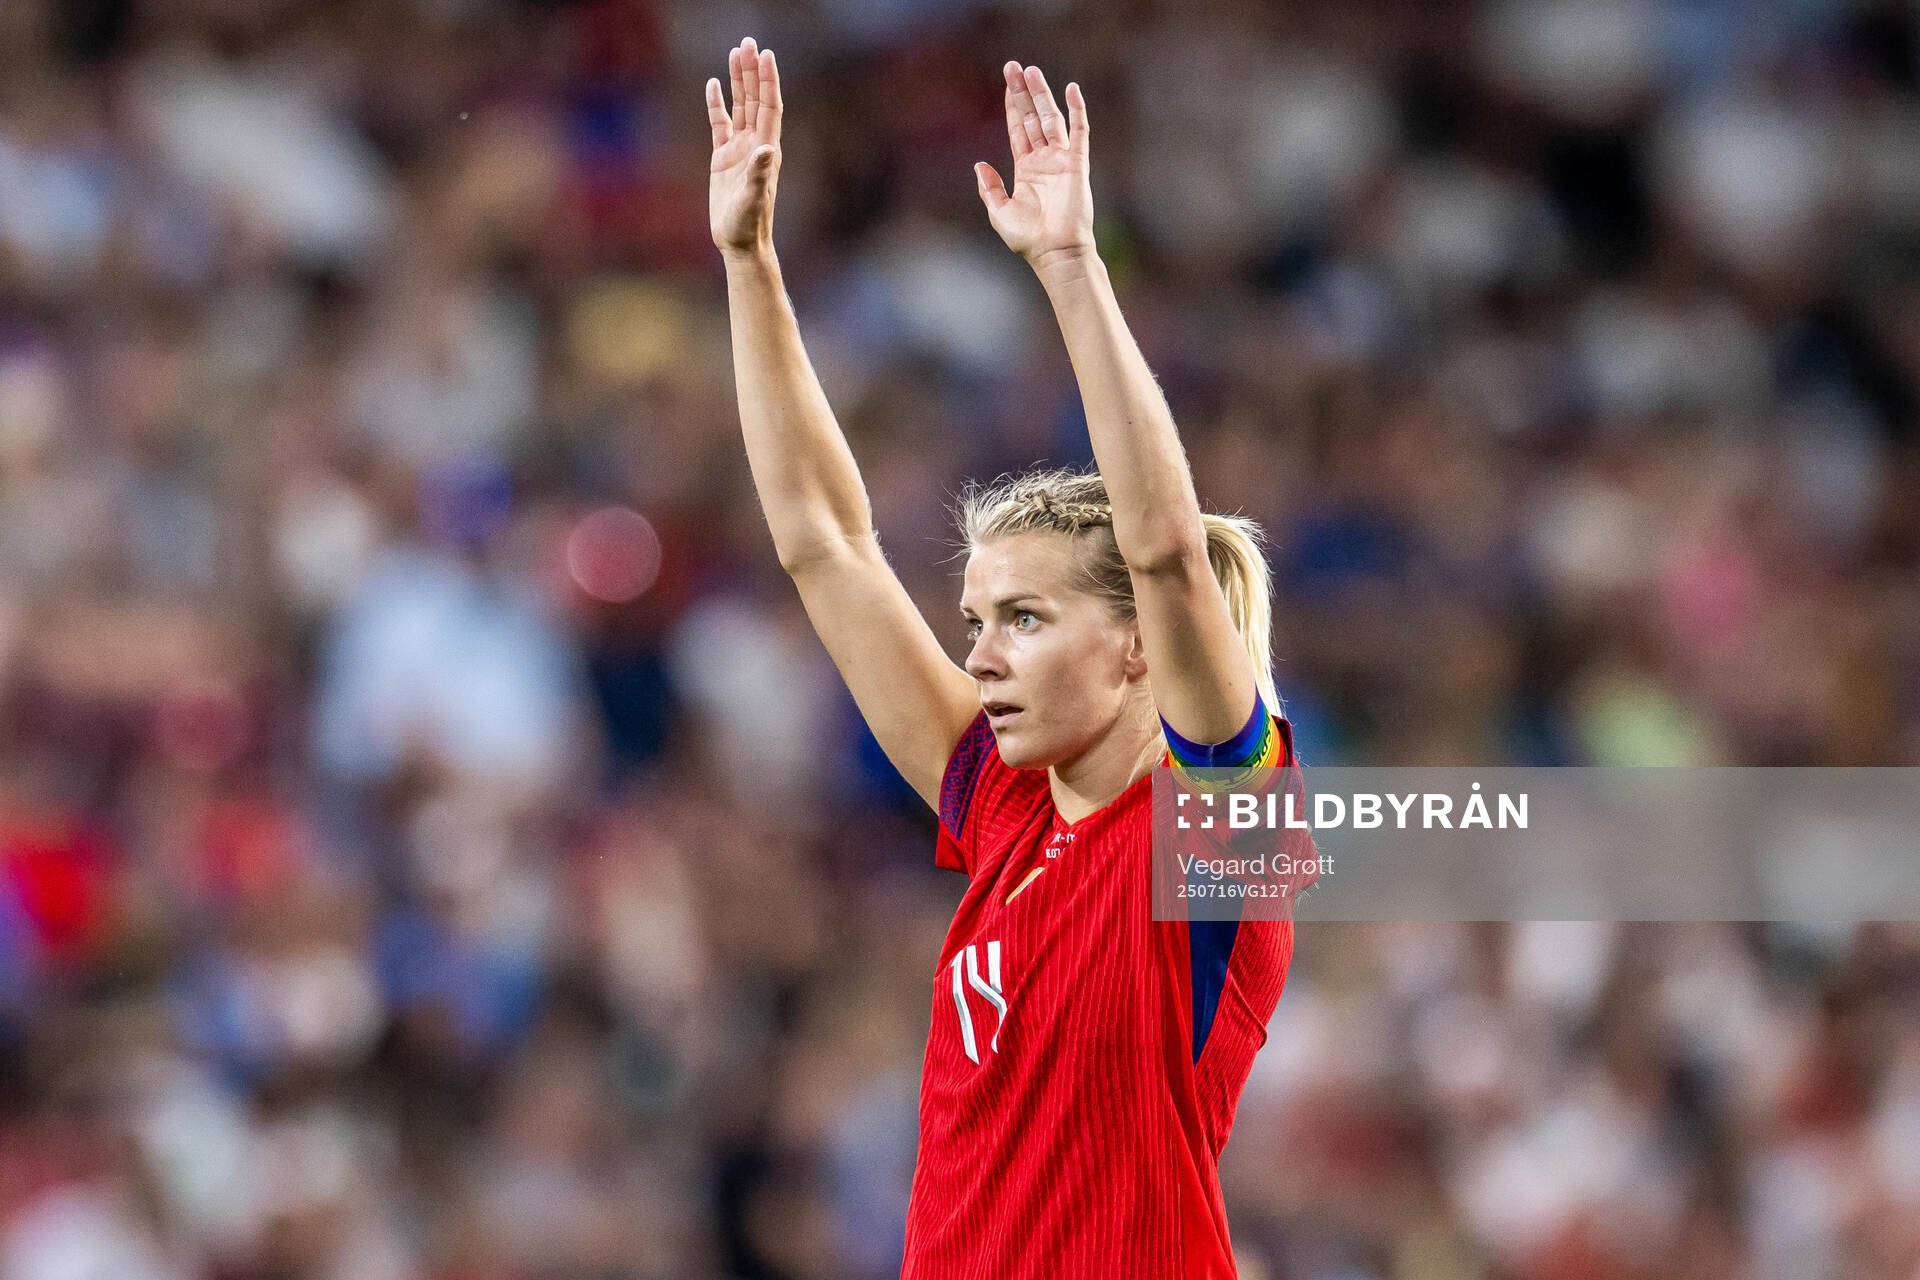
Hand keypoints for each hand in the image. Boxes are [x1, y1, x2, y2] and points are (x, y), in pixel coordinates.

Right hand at [708, 38, 781, 257]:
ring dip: (738, 81)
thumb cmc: (748, 225)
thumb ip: (760, 174)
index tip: (765, 55)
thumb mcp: (753, 200)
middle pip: (755, 99)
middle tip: (748, 43)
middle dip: (752, 71)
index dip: (768, 80)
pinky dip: (717, 104)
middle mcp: (755, 144)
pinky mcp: (723, 158)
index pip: (769, 106)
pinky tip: (713, 85)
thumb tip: (767, 148)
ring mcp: (739, 150)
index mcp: (766, 150)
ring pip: (739, 107)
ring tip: (734, 53)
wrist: (739, 243)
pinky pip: (720, 124)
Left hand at [975, 64, 1093, 268]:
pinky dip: (1076, 111)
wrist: (1055, 252)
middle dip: (1023, 92)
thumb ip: (989, 188)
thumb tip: (979, 165)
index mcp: (1025, 169)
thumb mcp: (999, 213)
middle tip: (1014, 66)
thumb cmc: (1028, 239)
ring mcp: (1061, 160)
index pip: (1017, 129)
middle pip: (1032, 117)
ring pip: (1051, 119)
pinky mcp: (1077, 164)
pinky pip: (1078, 132)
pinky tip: (1071, 90)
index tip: (1007, 83)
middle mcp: (1043, 160)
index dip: (1012, 105)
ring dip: (1042, 95)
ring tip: (1032, 71)